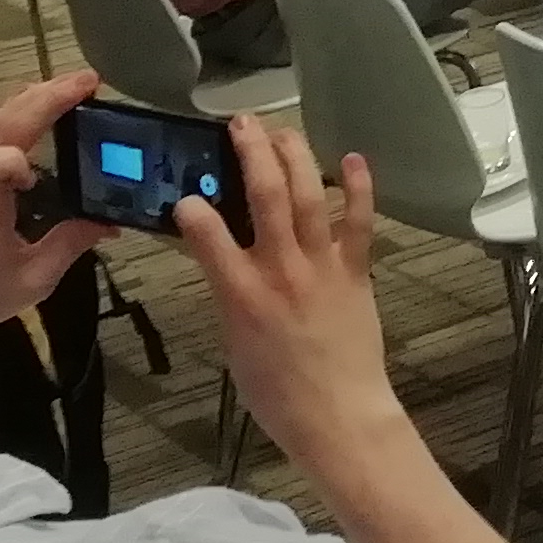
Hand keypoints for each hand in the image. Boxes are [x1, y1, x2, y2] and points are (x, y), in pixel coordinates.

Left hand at [0, 70, 115, 355]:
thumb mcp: (33, 280)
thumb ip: (71, 244)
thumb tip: (110, 222)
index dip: (18, 163)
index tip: (36, 184)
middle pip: (3, 120)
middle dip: (47, 95)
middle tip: (90, 80)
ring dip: (35, 99)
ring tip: (73, 87)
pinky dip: (22, 114)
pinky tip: (42, 113)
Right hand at [179, 118, 399, 463]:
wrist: (338, 416)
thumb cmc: (278, 393)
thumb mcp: (235, 344)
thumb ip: (229, 296)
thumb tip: (224, 262)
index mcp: (242, 295)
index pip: (207, 235)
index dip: (191, 208)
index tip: (183, 194)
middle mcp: (281, 270)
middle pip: (265, 195)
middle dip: (250, 152)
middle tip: (240, 126)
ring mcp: (322, 266)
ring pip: (309, 195)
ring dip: (294, 155)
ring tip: (280, 131)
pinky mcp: (355, 271)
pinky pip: (359, 221)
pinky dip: (359, 187)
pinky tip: (353, 158)